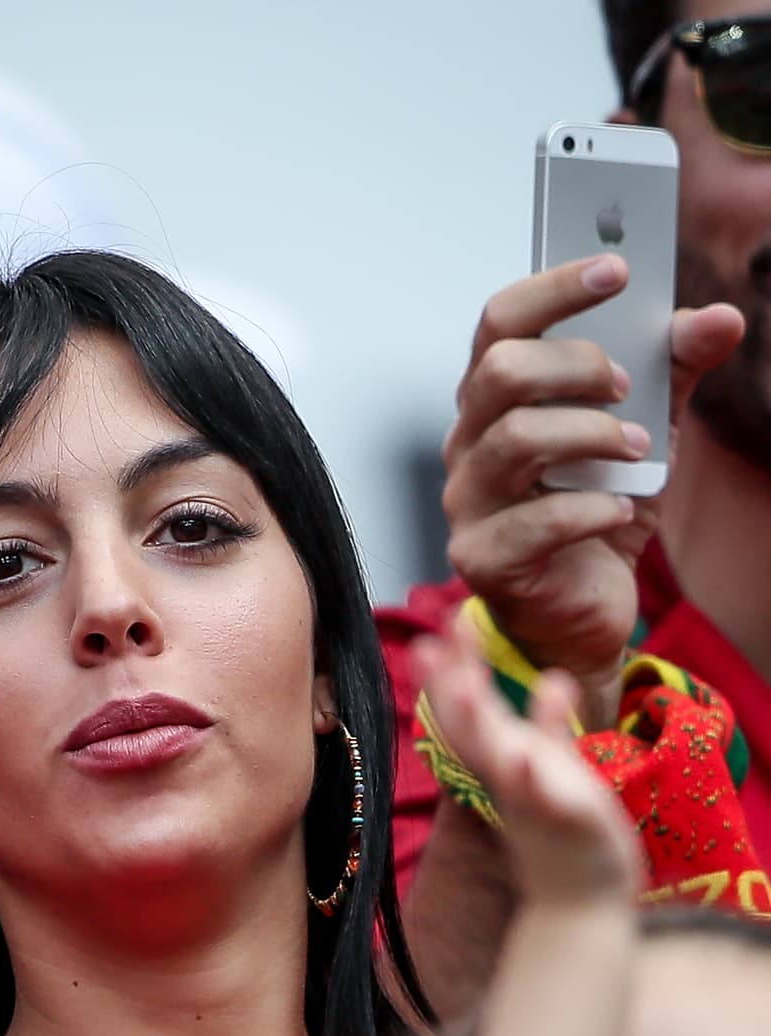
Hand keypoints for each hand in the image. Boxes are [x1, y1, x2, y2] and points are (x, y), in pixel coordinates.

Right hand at [416, 610, 640, 906]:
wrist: (580, 906)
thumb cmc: (565, 836)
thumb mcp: (552, 773)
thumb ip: (548, 730)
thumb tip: (550, 678)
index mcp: (504, 761)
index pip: (472, 709)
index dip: (459, 666)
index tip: (448, 618)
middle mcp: (509, 780)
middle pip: (470, 730)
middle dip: (449, 688)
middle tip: (424, 644)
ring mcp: (533, 804)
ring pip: (498, 761)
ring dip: (478, 726)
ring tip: (463, 684)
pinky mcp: (568, 826)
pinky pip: (547, 800)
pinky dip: (535, 779)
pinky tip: (528, 754)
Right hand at [443, 257, 742, 725]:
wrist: (583, 613)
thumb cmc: (598, 516)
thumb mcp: (647, 432)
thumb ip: (674, 373)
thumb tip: (720, 318)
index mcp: (494, 401)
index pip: (501, 321)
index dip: (554, 288)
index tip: (618, 269)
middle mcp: (467, 445)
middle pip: (501, 371)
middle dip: (577, 367)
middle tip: (626, 389)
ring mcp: (467, 503)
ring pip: (516, 439)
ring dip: (593, 435)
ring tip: (637, 450)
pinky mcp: (481, 559)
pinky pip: (537, 522)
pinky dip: (594, 510)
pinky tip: (621, 511)